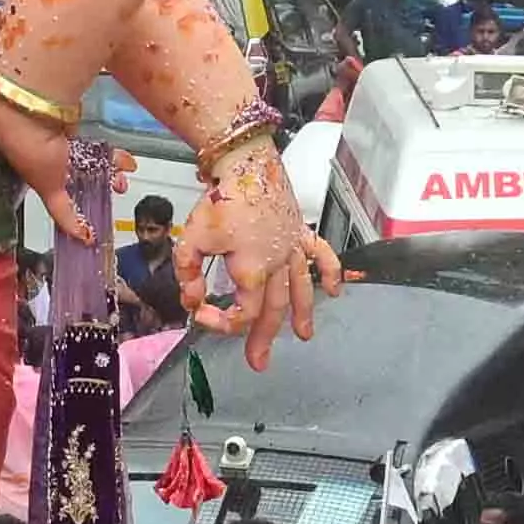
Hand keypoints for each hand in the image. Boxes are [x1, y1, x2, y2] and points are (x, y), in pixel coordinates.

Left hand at [179, 150, 343, 372]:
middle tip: (259, 361)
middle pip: (272, 309)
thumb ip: (189, 274)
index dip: (220, 321)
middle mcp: (277, 263)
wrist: (246, 161)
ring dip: (302, 314)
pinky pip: (321, 255)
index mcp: (251, 269)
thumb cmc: (221, 197)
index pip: (241, 311)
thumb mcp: (191, 238)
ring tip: (304, 336)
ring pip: (300, 289)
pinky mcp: (300, 231)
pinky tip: (335, 290)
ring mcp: (292, 247)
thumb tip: (191, 301)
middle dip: (264, 337)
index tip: (199, 314)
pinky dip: (330, 273)